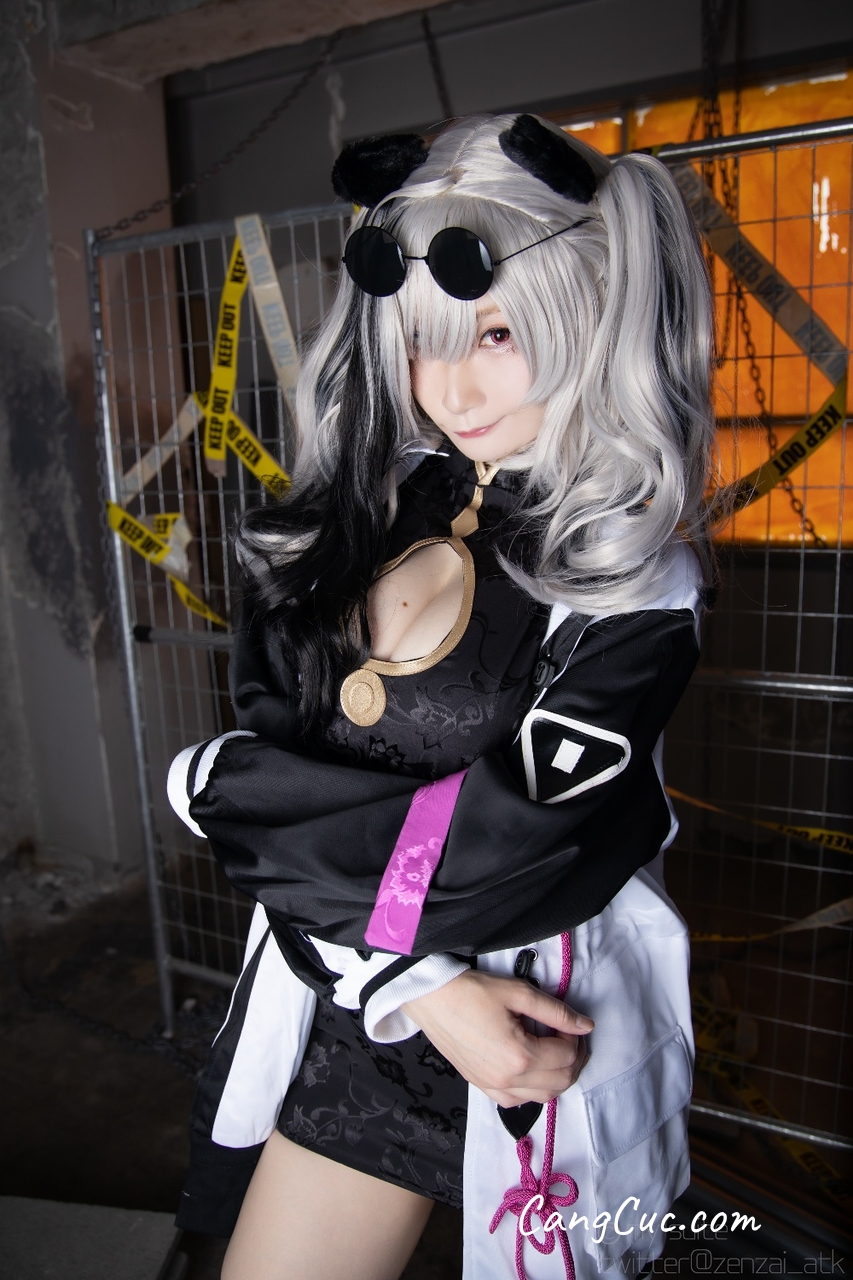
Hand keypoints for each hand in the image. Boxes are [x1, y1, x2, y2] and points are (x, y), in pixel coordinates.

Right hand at [401, 970, 592, 1106]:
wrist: (431, 998)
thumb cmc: (471, 991)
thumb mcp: (518, 992)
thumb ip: (556, 1012)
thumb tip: (586, 1025)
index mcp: (519, 1056)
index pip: (567, 1057)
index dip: (577, 1038)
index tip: (570, 1023)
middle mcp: (507, 1080)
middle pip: (561, 1082)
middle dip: (573, 1059)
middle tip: (569, 1036)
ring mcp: (493, 1087)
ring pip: (543, 1097)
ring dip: (557, 1076)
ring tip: (553, 1050)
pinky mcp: (482, 1086)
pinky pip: (518, 1100)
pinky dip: (533, 1088)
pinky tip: (531, 1066)